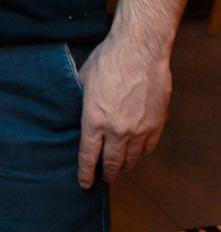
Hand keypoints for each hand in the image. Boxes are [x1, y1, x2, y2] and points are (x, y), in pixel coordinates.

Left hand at [76, 36, 170, 188]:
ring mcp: (139, 129)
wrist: (140, 49)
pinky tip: (136, 154)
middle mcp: (117, 130)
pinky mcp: (156, 124)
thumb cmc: (108, 59)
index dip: (85, 173)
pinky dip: (141, 154)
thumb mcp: (83, 79)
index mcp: (94, 120)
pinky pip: (148, 148)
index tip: (84, 183)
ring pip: (131, 159)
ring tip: (119, 168)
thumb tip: (74, 110)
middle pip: (111, 163)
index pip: (88, 156)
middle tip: (103, 178)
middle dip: (106, 174)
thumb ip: (80, 100)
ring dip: (124, 166)